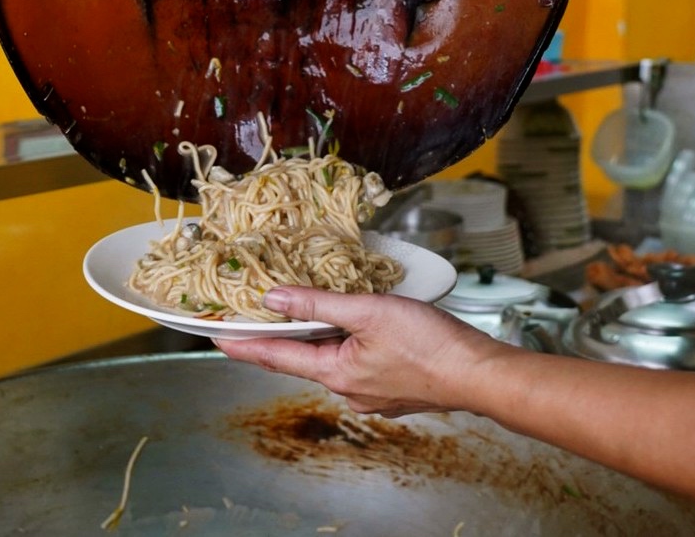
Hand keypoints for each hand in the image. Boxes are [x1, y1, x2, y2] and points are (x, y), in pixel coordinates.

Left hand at [215, 285, 513, 416]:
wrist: (479, 373)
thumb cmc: (430, 344)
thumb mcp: (368, 312)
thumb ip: (318, 304)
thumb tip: (273, 299)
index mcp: (335, 372)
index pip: (274, 357)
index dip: (243, 344)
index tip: (216, 337)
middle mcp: (347, 390)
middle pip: (301, 359)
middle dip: (280, 338)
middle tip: (255, 317)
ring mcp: (371, 394)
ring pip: (331, 361)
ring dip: (317, 339)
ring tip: (304, 314)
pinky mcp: (392, 390)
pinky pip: (356, 364)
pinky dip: (345, 345)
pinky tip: (353, 329)